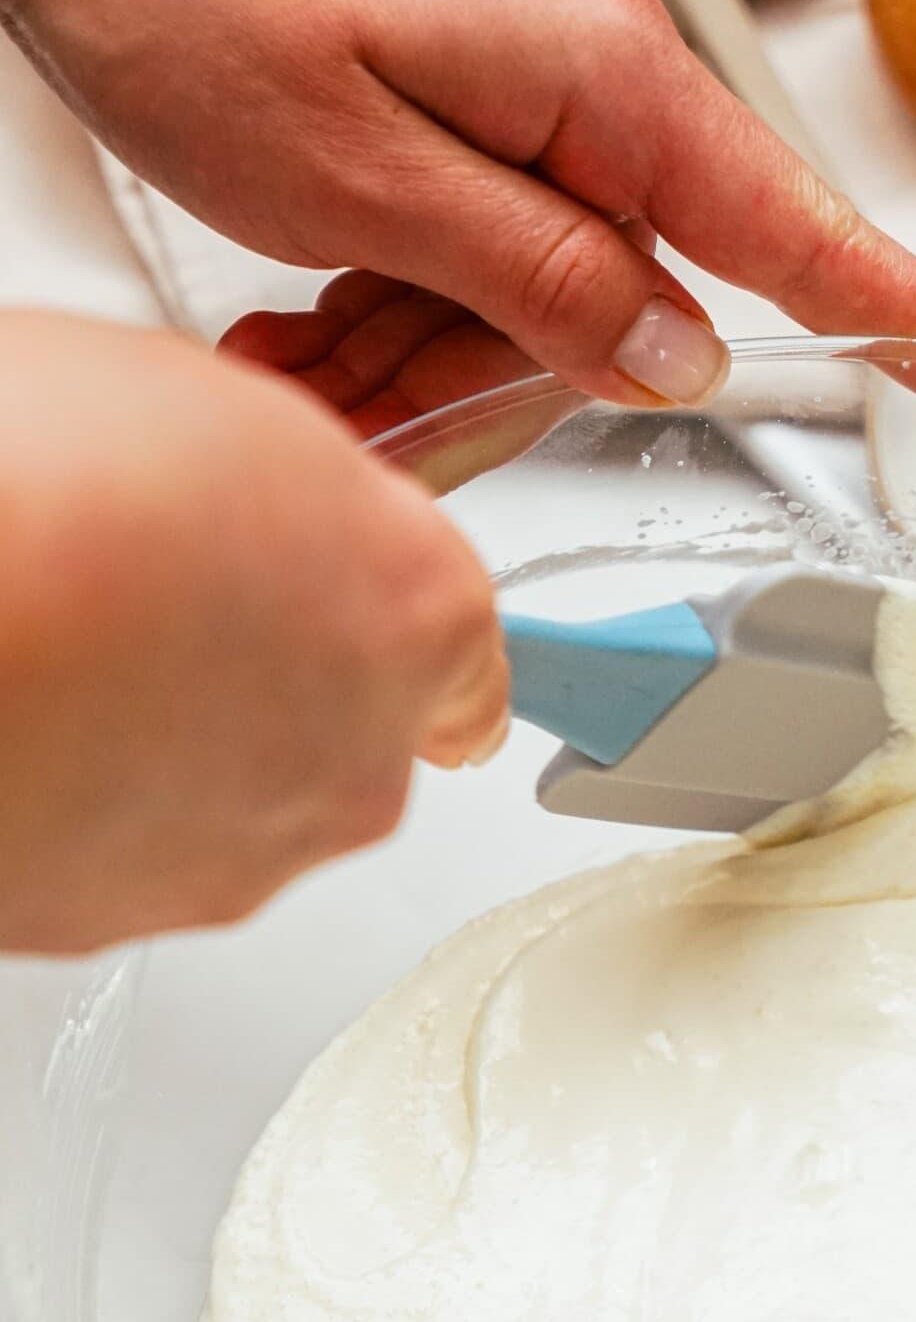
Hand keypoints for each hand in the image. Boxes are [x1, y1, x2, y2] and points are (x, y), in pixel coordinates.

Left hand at [0, 0, 915, 426]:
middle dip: (490, 378)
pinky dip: (391, 315)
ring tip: (295, 338)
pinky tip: (307, 310)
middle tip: (352, 378)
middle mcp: (585, 85)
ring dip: (415, 358)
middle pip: (629, 315)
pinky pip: (477, 274)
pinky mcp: (470, 124)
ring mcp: (528, 104)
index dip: (896, 313)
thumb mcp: (365, 185)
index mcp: (598, 81)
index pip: (791, 226)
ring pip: (537, 313)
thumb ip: (543, 283)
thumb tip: (679, 356)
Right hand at [0, 313, 505, 952]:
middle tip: (153, 597)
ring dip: (180, 739)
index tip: (357, 614)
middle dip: (270, 677)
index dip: (391, 622)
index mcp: (414, 610)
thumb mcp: (197, 402)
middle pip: (350, 728)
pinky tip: (32, 718)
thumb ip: (279, 479)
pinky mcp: (134, 919)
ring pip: (244, 800)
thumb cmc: (40, 475)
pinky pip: (137, 851)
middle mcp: (359, 759)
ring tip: (68, 649)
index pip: (466, 649)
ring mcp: (253, 855)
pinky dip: (95, 801)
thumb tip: (256, 496)